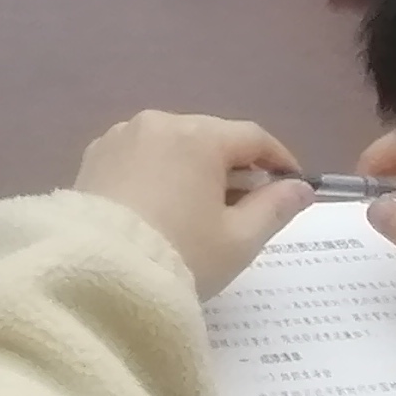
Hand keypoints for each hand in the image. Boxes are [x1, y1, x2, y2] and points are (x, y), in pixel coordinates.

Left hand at [72, 111, 314, 300]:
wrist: (99, 272)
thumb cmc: (181, 254)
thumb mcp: (239, 239)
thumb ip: (275, 208)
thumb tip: (300, 186)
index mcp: (198, 136)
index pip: (253, 137)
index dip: (278, 159)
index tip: (292, 185)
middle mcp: (158, 122)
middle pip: (210, 137)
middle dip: (234, 167)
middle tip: (248, 208)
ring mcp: (121, 136)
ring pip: (173, 145)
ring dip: (194, 169)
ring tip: (202, 212)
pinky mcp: (94, 155)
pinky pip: (140, 156)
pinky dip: (158, 173)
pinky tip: (161, 208)